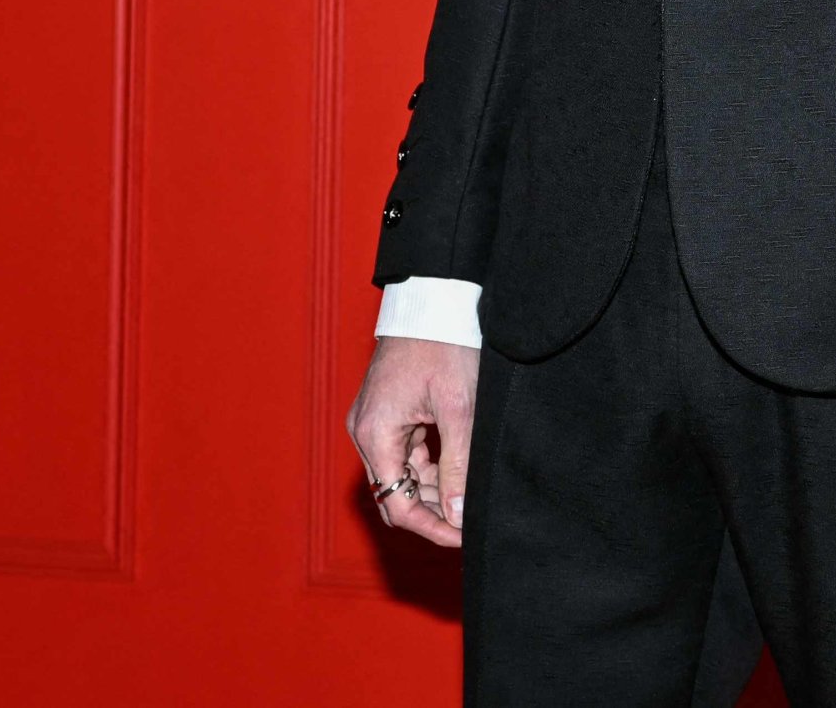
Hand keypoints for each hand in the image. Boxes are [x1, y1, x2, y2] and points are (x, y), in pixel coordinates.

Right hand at [348, 334, 478, 547]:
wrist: (432, 299)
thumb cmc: (444, 344)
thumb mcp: (459, 407)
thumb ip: (458, 464)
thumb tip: (457, 514)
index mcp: (375, 434)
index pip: (397, 504)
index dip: (431, 527)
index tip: (463, 536)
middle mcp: (366, 432)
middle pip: (394, 494)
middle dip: (432, 513)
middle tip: (469, 524)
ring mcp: (373, 423)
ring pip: (401, 477)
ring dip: (433, 492)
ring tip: (469, 501)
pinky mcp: (387, 414)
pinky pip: (404, 456)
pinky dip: (429, 469)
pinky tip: (457, 474)